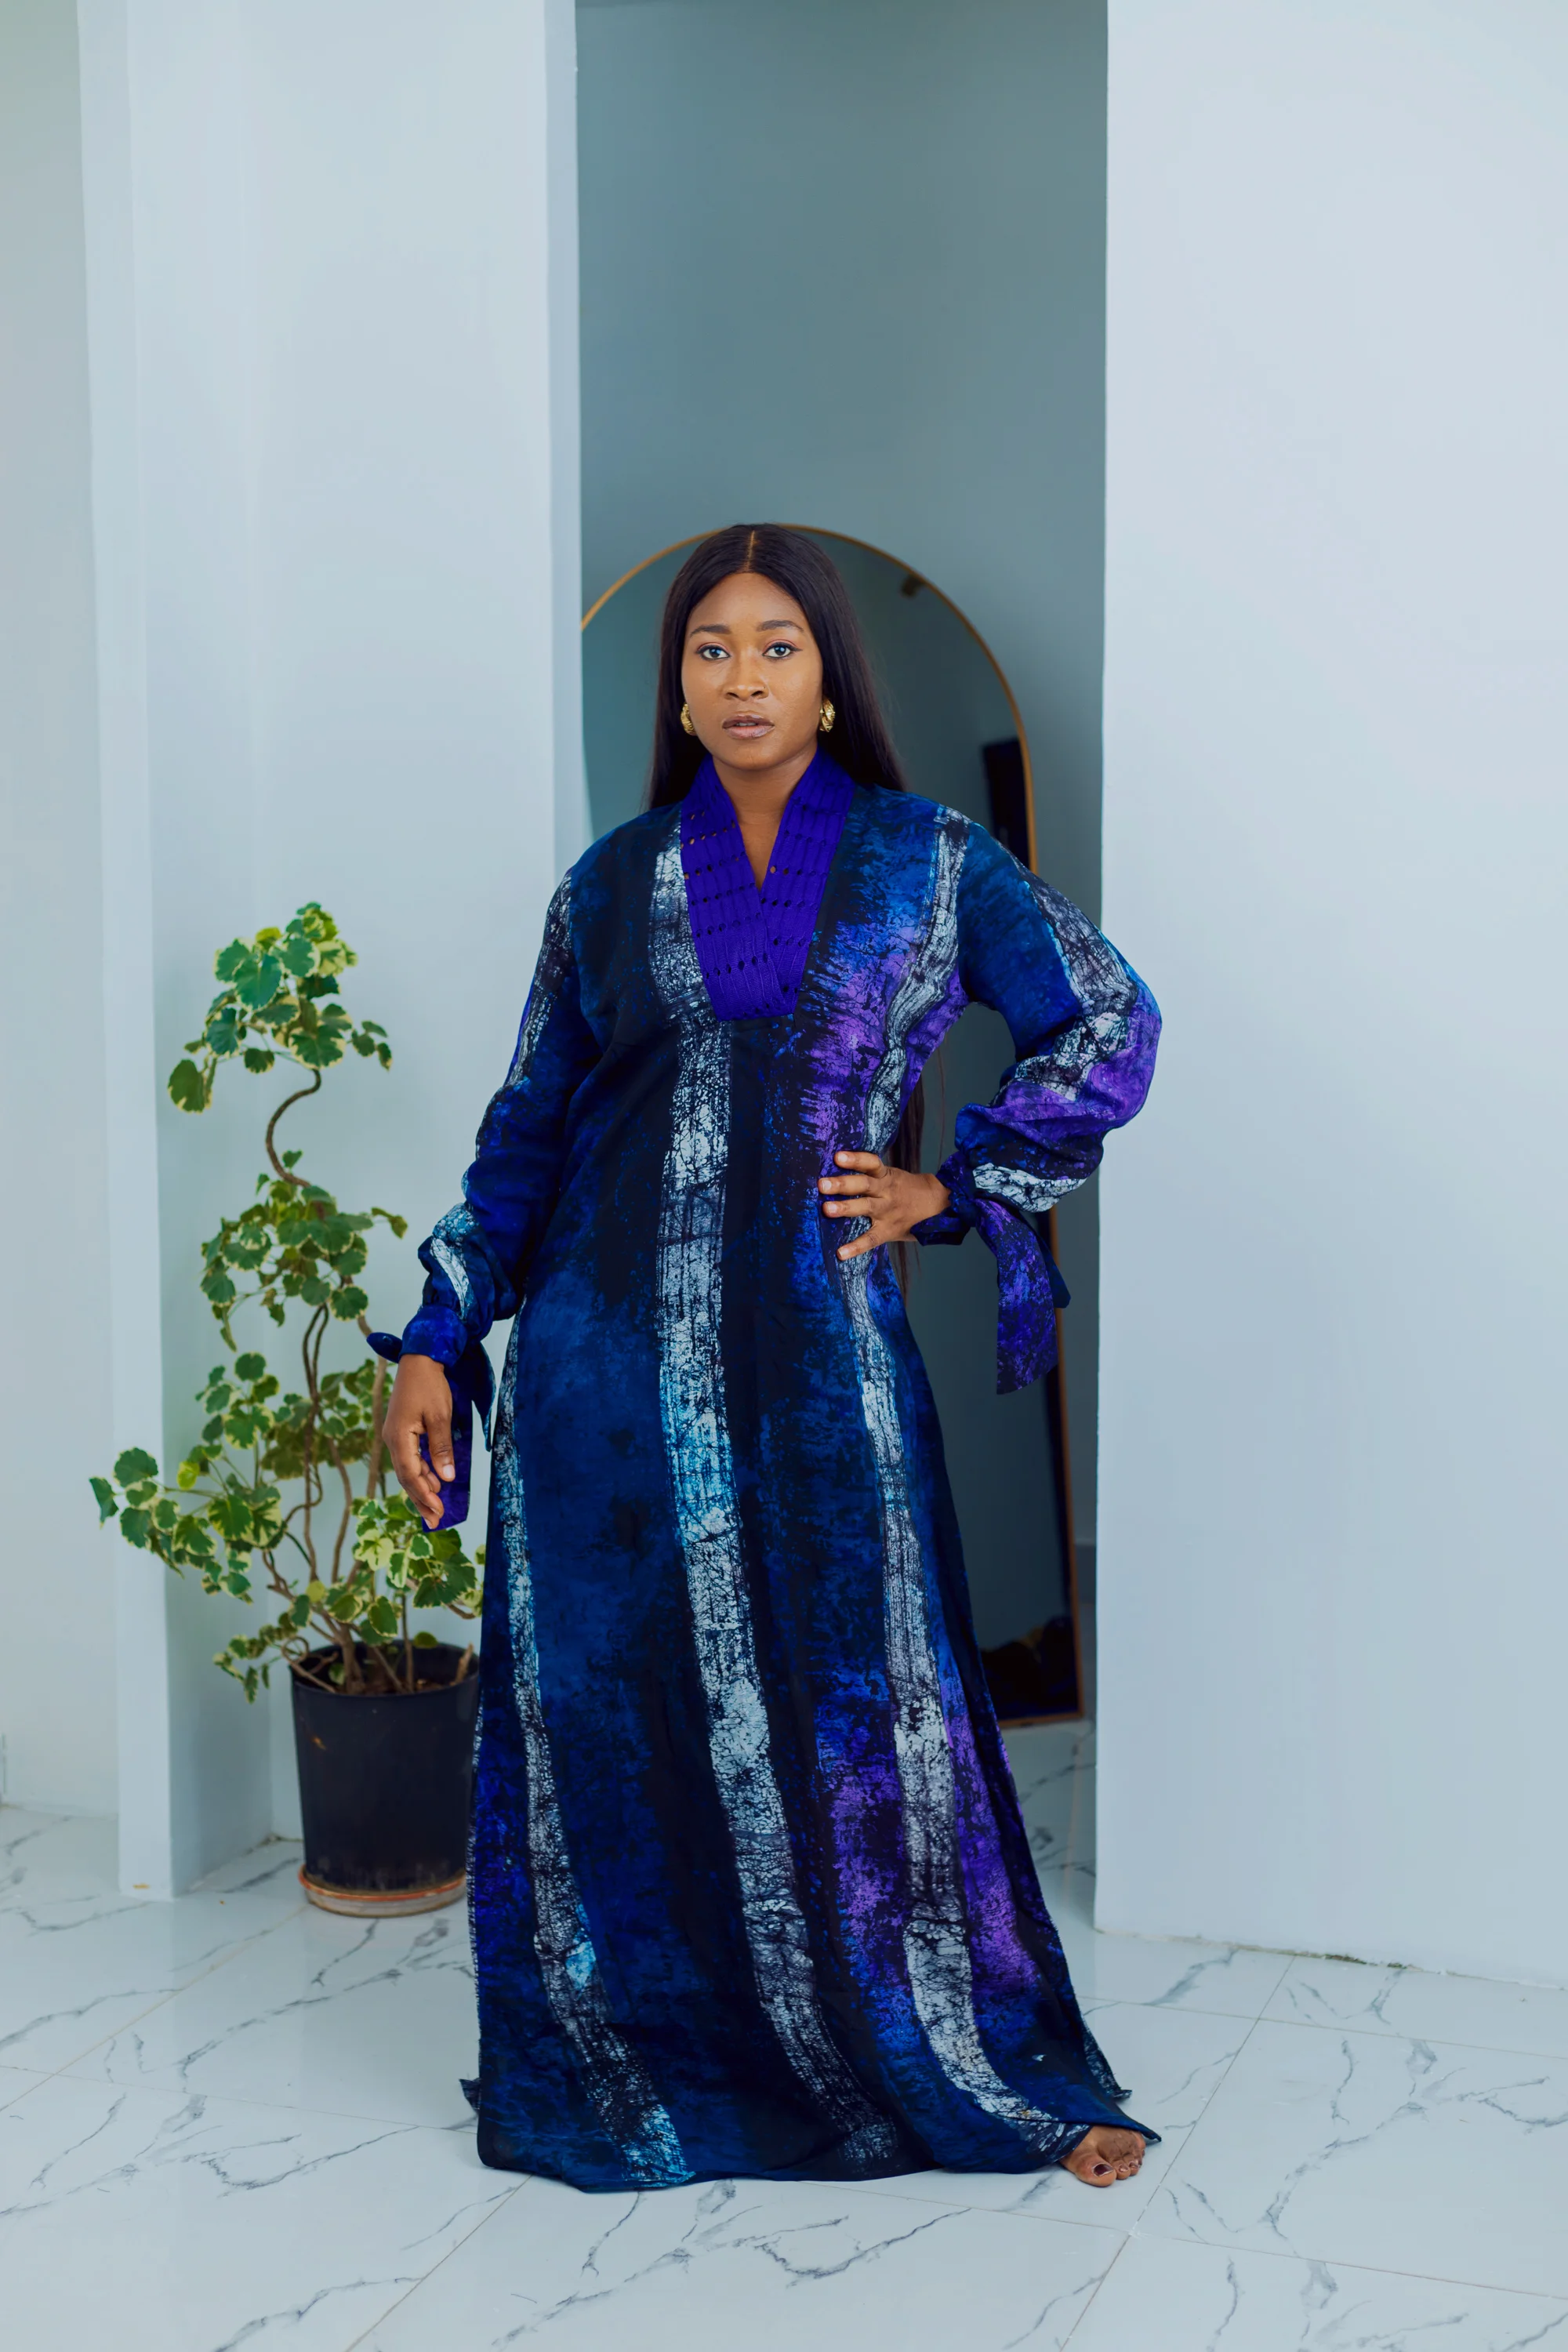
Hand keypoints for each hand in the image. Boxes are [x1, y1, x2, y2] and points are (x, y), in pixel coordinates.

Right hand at [385, 1354, 454, 1528]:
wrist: (419, 1360)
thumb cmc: (430, 1385)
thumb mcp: (440, 1416)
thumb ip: (441, 1448)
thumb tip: (445, 1478)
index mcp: (398, 1437)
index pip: (411, 1474)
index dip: (424, 1495)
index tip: (438, 1511)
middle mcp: (392, 1439)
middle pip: (405, 1477)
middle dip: (420, 1500)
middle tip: (435, 1520)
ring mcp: (395, 1436)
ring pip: (407, 1470)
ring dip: (421, 1488)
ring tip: (435, 1507)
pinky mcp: (401, 1432)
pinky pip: (409, 1459)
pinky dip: (421, 1473)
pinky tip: (432, 1483)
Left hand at [818, 1150, 950, 1260]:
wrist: (936, 1204)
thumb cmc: (905, 1189)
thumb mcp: (891, 1176)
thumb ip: (869, 1175)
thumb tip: (834, 1173)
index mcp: (886, 1176)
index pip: (871, 1163)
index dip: (855, 1159)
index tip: (837, 1157)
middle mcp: (885, 1192)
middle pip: (864, 1185)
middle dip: (842, 1184)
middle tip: (822, 1184)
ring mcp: (887, 1211)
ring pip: (865, 1207)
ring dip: (845, 1208)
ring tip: (826, 1209)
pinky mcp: (888, 1230)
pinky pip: (871, 1239)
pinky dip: (856, 1247)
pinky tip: (841, 1253)